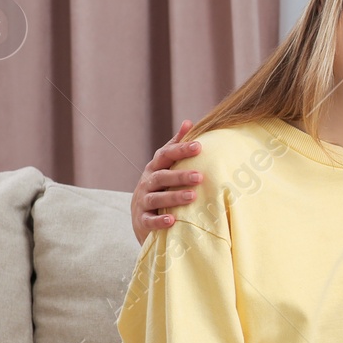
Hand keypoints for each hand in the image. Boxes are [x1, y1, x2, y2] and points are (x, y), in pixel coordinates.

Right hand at [132, 120, 202, 243]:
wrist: (142, 219)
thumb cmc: (160, 188)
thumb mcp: (165, 167)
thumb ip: (176, 147)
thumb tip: (189, 122)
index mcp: (155, 168)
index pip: (166, 155)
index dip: (181, 150)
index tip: (199, 146)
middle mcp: (147, 183)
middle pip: (162, 176)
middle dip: (180, 176)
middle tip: (200, 176)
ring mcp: (142, 201)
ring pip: (156, 198)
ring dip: (174, 196)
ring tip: (192, 196)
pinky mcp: (142, 220)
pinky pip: (149, 220)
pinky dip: (160, 220)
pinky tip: (172, 220)